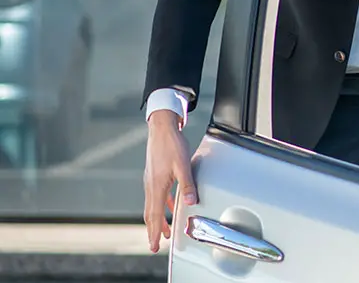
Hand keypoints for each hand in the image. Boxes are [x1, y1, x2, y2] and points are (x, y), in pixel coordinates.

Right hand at [143, 110, 196, 253]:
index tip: (153, 246)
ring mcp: (151, 180)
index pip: (154, 215)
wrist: (162, 128)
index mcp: (156, 186)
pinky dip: (161, 205)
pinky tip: (169, 206)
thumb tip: (190, 203)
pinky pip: (157, 195)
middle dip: (153, 230)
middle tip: (155, 245)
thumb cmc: (171, 145)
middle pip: (151, 214)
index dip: (154, 232)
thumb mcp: (183, 166)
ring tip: (164, 230)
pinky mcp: (155, 175)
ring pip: (153, 205)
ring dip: (158, 219)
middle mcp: (150, 185)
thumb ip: (187, 185)